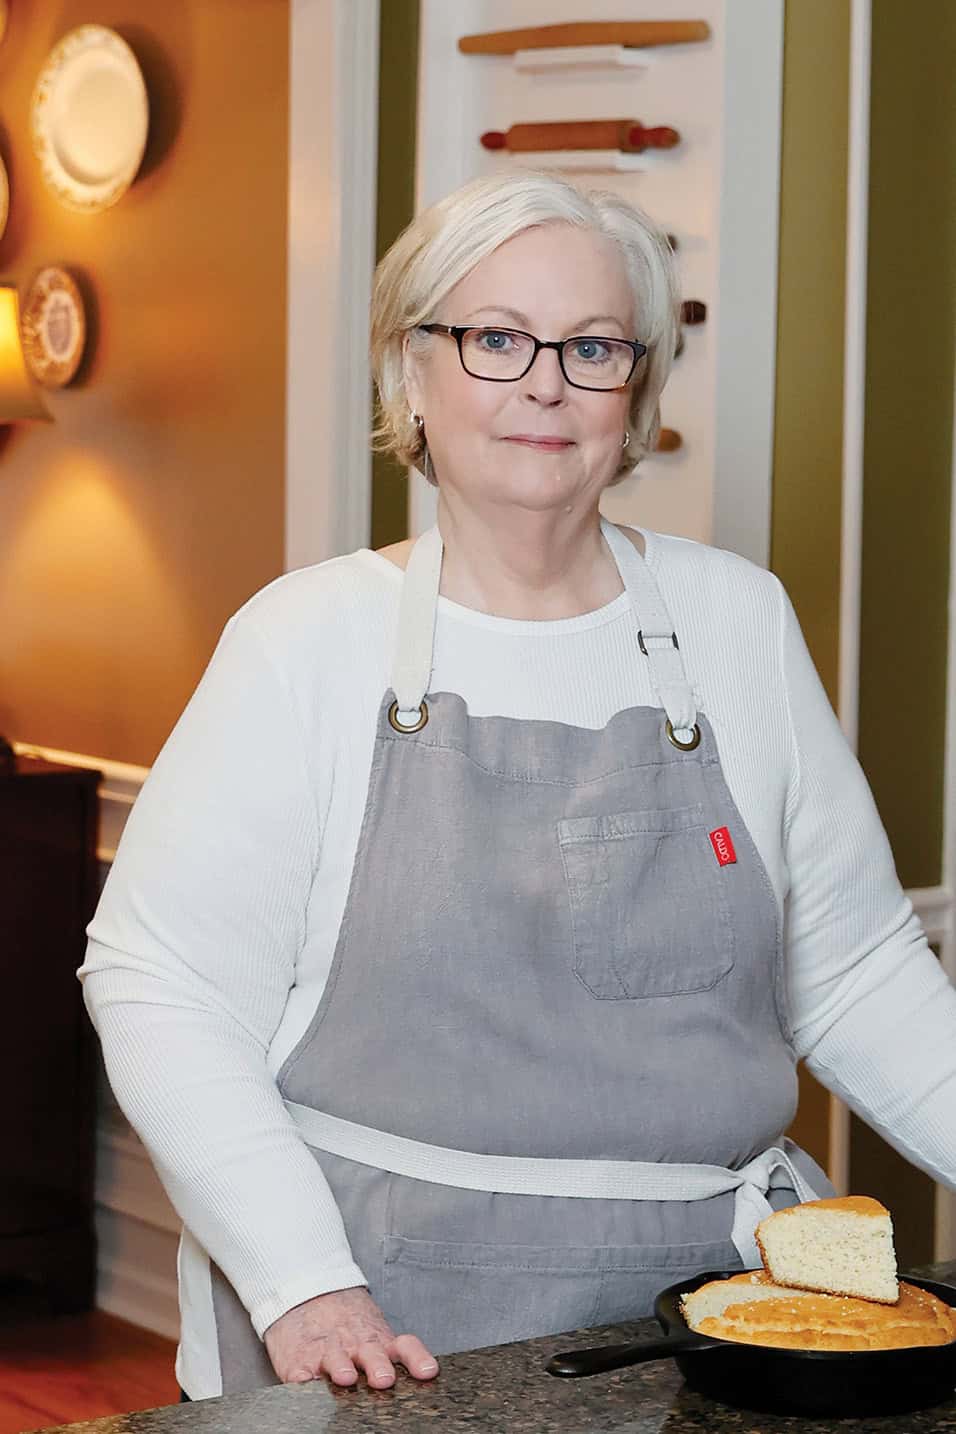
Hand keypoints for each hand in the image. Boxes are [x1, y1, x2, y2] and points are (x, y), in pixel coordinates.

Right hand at [263, 1285, 438, 1388]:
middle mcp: (355, 1347)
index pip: (405, 1347)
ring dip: (341, 1368)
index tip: (428, 1371)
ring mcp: (326, 1353)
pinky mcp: (298, 1363)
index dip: (417, 1359)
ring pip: (336, 1360)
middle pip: (372, 1354)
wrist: (307, 1296)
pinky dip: (302, 1380)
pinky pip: (299, 1373)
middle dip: (379, 1366)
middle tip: (384, 1379)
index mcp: (377, 1340)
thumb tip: (426, 1377)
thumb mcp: (373, 1330)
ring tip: (346, 1378)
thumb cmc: (345, 1322)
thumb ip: (391, 1352)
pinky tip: (305, 1383)